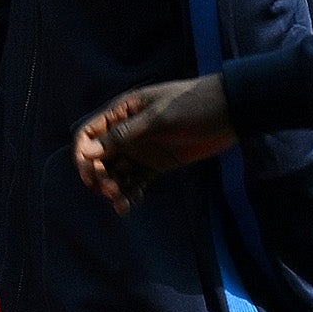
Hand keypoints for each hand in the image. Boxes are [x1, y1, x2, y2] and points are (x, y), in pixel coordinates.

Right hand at [75, 75, 238, 207]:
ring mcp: (141, 150)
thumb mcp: (157, 119)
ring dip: (114, 189)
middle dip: (99, 176)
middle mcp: (126, 133)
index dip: (83, 155)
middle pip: (98, 158)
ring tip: (122, 204)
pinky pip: (135, 181)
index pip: (89, 135)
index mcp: (121, 114)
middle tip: (112, 191)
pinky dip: (130, 193)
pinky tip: (131, 205)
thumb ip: (123, 135)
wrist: (229, 113)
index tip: (90, 175)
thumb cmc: (192, 106)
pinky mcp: (156, 165)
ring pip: (116, 173)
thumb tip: (88, 151)